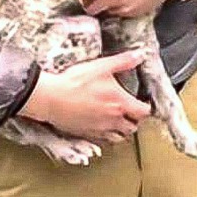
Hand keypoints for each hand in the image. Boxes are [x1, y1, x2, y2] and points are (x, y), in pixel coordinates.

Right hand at [18, 50, 151, 144]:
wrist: (50, 98)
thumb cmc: (75, 83)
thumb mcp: (102, 66)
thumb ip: (123, 61)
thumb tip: (140, 56)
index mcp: (120, 103)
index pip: (143, 112)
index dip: (146, 107)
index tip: (143, 102)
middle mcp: (112, 120)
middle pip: (133, 128)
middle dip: (134, 120)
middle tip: (131, 112)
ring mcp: (99, 129)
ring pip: (119, 138)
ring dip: (122, 131)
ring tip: (119, 122)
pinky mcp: (85, 134)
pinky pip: (102, 141)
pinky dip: (106, 136)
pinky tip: (102, 127)